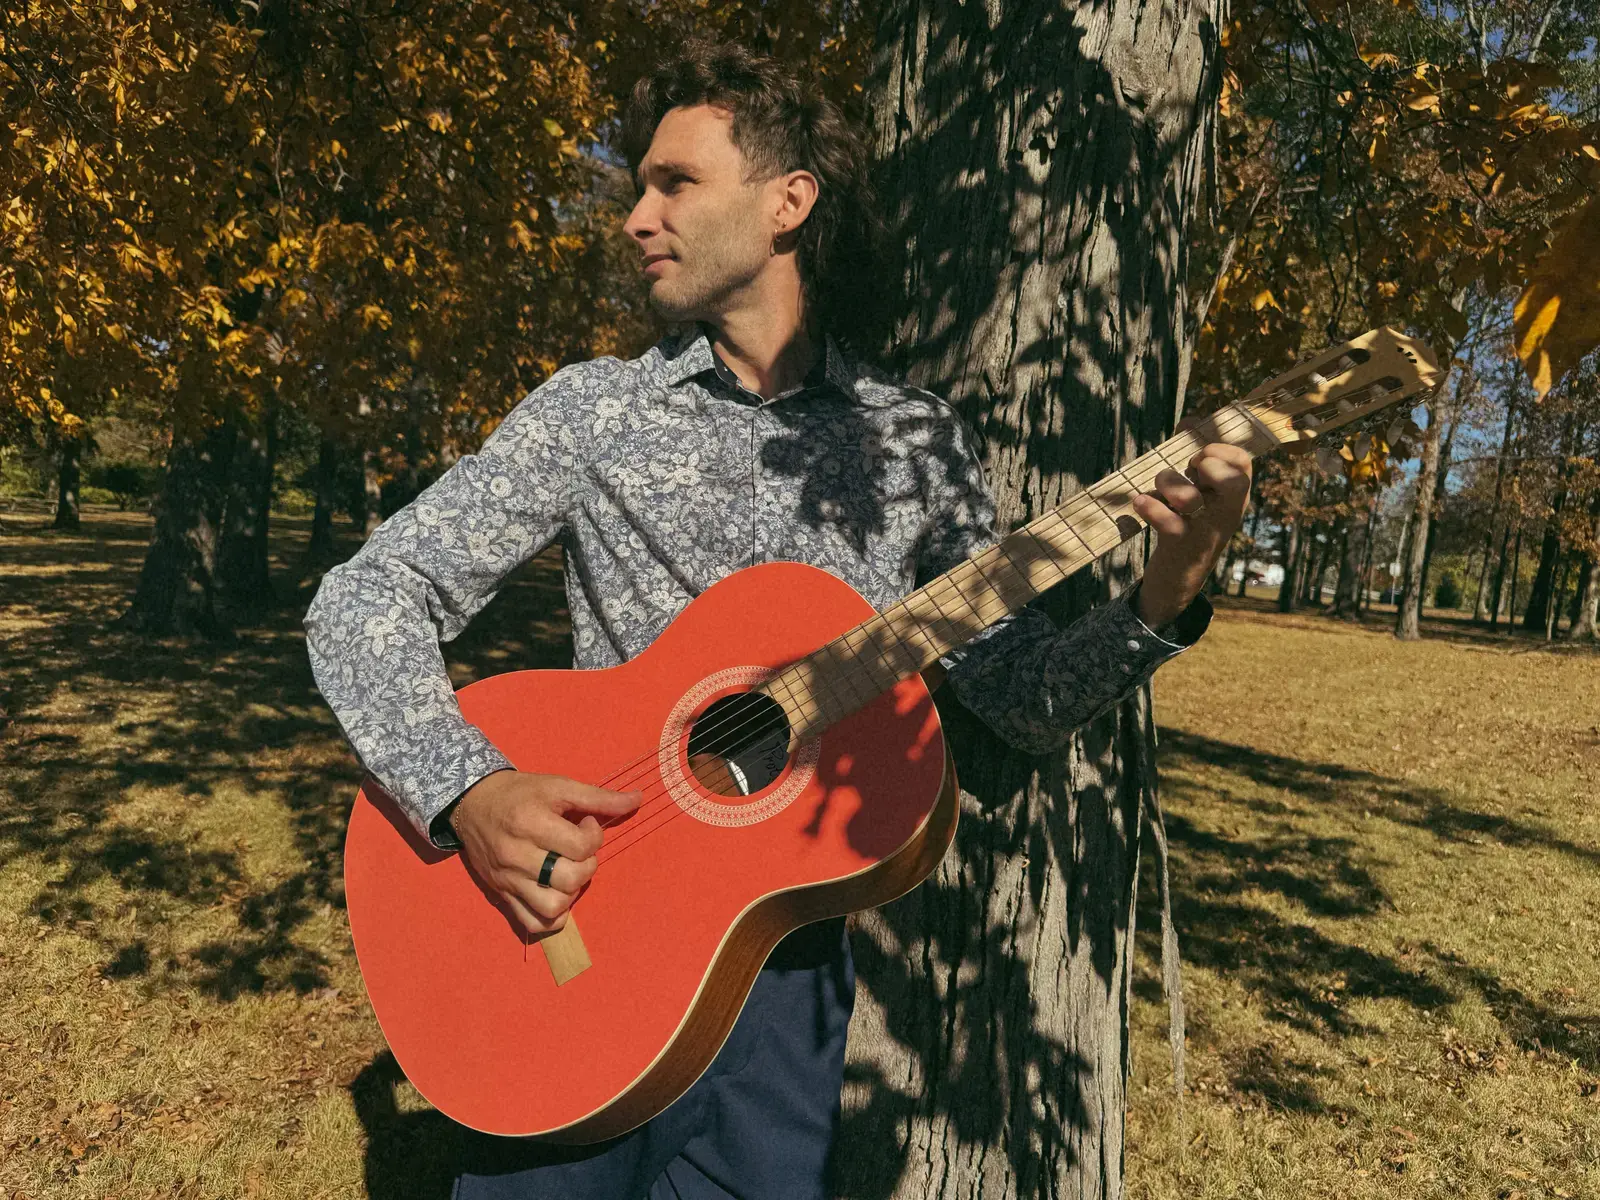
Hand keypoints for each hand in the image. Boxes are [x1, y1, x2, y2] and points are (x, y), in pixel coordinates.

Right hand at [450, 770, 641, 936]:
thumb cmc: (521, 793)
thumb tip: (638, 799)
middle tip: (579, 850)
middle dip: (588, 865)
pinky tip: (557, 893)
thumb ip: (599, 797)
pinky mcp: (502, 895)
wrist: (474, 803)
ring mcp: (508, 880)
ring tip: (568, 872)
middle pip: (570, 879)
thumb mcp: (558, 786)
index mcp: (531, 823)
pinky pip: (533, 923)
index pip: (581, 847)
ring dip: (572, 893)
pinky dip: (553, 916)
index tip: (585, 824)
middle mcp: (516, 855)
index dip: (594, 836)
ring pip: (553, 907)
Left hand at [1130, 443, 1252, 628]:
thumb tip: (1190, 420)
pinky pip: (1168, 523)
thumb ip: (1193, 451)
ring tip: (1158, 487)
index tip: (1198, 454)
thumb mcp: (1199, 488)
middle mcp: (1226, 512)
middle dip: (1209, 464)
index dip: (1219, 449)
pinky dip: (1150, 507)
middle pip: (1235, 481)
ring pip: (1189, 498)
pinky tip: (1140, 502)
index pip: (1243, 462)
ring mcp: (1206, 531)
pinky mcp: (1181, 546)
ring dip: (1168, 483)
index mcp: (1234, 495)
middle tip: (1192, 467)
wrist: (1182, 576)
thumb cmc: (1188, 521)